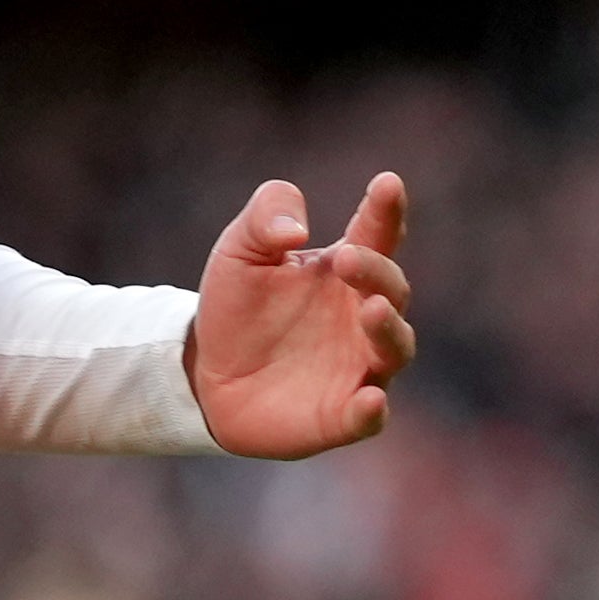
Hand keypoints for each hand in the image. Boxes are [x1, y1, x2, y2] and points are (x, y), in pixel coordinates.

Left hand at [186, 169, 415, 460]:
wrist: (203, 376)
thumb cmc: (235, 308)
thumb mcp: (238, 250)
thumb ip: (266, 216)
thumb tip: (297, 229)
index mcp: (345, 270)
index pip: (378, 234)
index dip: (386, 209)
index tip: (387, 184)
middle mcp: (362, 316)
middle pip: (391, 289)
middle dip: (375, 272)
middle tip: (346, 259)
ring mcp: (358, 366)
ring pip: (395, 348)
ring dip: (388, 329)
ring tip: (370, 310)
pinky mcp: (341, 415)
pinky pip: (369, 416)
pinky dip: (372, 409)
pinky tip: (369, 398)